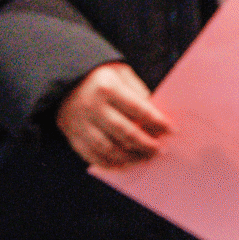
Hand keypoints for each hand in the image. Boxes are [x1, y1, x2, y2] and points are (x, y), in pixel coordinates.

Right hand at [55, 62, 169, 167]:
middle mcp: (92, 107)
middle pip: (124, 132)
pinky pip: (91, 155)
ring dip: (129, 157)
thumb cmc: (103, 77)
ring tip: (145, 158)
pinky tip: (123, 164)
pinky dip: (109, 163)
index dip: (157, 122)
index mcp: (108, 88)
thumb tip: (156, 118)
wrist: (66, 80)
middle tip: (159, 150)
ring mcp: (80, 124)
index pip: (138, 109)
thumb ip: (138, 94)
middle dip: (145, 144)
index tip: (172, 130)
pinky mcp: (72, 136)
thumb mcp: (122, 74)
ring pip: (108, 148)